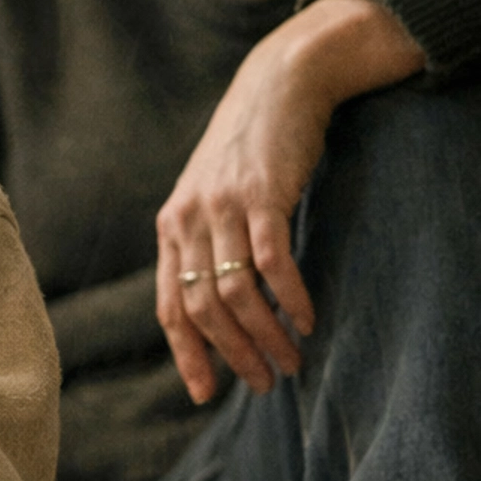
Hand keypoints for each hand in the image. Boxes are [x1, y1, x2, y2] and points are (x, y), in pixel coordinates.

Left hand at [156, 0, 423, 402]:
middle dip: (232, 355)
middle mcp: (189, 220)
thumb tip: (218, 311)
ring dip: (266, 335)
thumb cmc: (249, 152)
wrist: (277, 86)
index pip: (171, 307)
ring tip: (291, 360)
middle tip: (263, 384)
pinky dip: (291, 298)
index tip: (206, 394)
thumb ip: (207, 247)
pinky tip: (308, 319)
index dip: (188, 354)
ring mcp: (224, 206)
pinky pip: (272, 261)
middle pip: (204, 308)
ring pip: (236, 292)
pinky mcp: (262, 194)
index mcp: (172, 228)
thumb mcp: (212, 198)